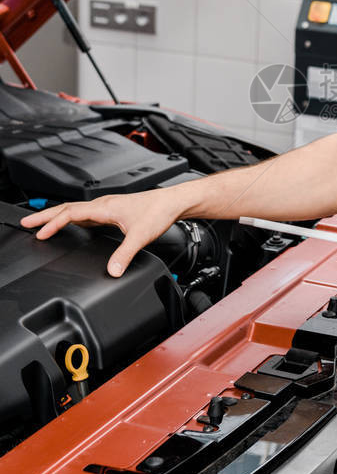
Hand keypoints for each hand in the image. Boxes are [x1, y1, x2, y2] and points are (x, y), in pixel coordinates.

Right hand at [20, 189, 186, 277]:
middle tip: (26, 222)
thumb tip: (111, 271)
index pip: (70, 214)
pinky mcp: (114, 212)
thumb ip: (124, 254)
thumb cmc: (158, 212)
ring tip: (42, 224)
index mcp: (104, 207)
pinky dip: (72, 219)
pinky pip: (86, 214)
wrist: (173, 202)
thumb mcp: (140, 236)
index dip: (53, 223)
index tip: (40, 233)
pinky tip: (72, 226)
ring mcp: (108, 207)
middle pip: (67, 208)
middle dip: (45, 216)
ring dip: (57, 217)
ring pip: (75, 210)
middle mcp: (103, 205)